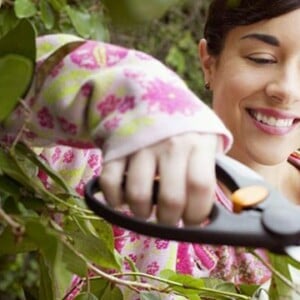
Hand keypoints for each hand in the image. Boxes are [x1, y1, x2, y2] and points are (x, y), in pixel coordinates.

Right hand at [99, 133, 219, 225]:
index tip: (192, 221)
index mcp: (198, 144)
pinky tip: (123, 198)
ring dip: (142, 213)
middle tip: (169, 218)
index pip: (200, 188)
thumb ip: (211, 168)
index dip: (197, 214)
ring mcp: (141, 147)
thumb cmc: (183, 125)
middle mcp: (170, 146)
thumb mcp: (207, 138)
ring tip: (146, 210)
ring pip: (138, 196)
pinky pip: (110, 182)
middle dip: (170, 221)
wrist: (151, 93)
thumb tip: (212, 207)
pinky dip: (114, 198)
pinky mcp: (117, 148)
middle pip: (171, 199)